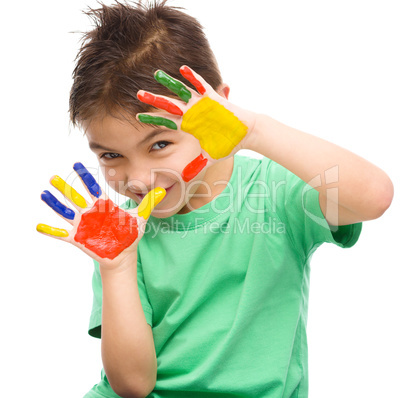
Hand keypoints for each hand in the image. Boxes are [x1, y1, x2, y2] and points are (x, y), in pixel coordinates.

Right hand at [37, 162, 165, 268]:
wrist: (123, 254)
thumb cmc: (130, 234)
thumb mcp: (140, 217)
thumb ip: (149, 202)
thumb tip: (163, 189)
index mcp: (102, 205)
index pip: (91, 187)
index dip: (84, 177)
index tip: (76, 164)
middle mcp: (90, 212)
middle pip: (75, 197)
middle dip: (65, 188)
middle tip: (54, 177)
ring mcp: (82, 225)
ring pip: (65, 212)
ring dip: (54, 204)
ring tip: (44, 194)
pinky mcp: (78, 238)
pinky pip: (61, 233)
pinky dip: (50, 230)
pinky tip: (38, 225)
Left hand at [136, 66, 256, 180]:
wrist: (246, 134)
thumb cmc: (228, 144)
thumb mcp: (209, 158)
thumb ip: (196, 166)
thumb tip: (185, 178)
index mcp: (188, 125)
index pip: (165, 121)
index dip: (152, 119)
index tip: (137, 117)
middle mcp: (191, 112)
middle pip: (168, 104)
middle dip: (153, 99)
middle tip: (138, 93)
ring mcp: (201, 104)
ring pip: (181, 91)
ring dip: (169, 83)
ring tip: (156, 74)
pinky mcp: (213, 98)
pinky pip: (201, 85)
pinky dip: (192, 78)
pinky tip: (182, 69)